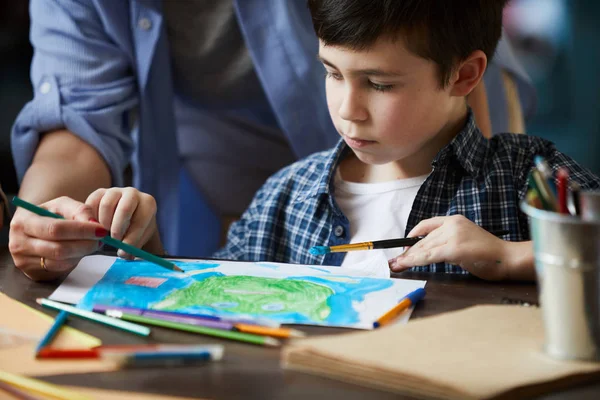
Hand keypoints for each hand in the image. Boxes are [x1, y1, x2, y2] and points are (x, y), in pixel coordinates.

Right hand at [9, 197, 107, 280]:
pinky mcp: (31, 272)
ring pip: (61, 261)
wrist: (33, 230)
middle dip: (85, 244)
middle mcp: (18, 242)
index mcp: (23, 221)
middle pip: (59, 248)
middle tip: (100, 239)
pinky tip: (79, 251)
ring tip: (91, 244)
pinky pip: (59, 268)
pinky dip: (74, 260)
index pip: (55, 229)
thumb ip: (80, 211)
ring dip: (82, 253)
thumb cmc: (50, 215)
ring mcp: (22, 260)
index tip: (101, 230)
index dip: (81, 230)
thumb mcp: (63, 206)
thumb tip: (94, 225)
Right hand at [85, 187, 160, 258]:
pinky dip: (91, 218)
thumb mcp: (138, 239)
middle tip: (112, 241)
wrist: (126, 219)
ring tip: (104, 235)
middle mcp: (133, 193)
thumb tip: (123, 254)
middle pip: (124, 209)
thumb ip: (133, 247)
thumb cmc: (135, 230)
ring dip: (103, 224)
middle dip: (117, 229)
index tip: (123, 250)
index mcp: (148, 203)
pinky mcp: (99, 192)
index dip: (131, 237)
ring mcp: (115, 190)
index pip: (141, 220)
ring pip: (106, 205)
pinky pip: (92, 204)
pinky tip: (95, 228)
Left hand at [388, 215, 524, 280]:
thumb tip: (424, 252)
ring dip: (407, 258)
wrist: (508, 258)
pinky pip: (429, 256)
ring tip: (395, 265)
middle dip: (407, 252)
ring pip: (424, 248)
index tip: (403, 247)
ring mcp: (453, 235)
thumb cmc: (488, 254)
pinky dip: (415, 261)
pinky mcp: (454, 249)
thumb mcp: (464, 242)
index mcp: (454, 220)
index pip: (426, 225)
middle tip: (394, 261)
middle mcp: (452, 224)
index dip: (412, 237)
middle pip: (423, 240)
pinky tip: (406, 265)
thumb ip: (446, 242)